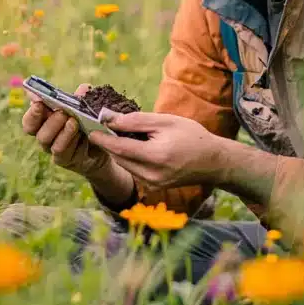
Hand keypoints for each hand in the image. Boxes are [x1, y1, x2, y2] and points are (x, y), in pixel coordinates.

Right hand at [21, 83, 110, 177]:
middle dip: (51, 121)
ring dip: (63, 132)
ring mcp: (53, 150)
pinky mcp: (65, 160)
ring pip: (51, 145)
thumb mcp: (85, 108)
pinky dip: (73, 142)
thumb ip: (82, 98)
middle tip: (62, 112)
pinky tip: (82, 135)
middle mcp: (45, 137)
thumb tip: (83, 89)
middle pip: (38, 133)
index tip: (39, 102)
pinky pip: (64, 153)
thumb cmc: (87, 122)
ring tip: (73, 122)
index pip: (30, 121)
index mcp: (44, 121)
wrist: (100, 144)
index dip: (32, 112)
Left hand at [87, 111, 221, 189]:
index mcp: (155, 156)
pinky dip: (128, 158)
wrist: (214, 162)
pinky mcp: (154, 187)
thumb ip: (136, 120)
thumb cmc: (192, 136)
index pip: (119, 147)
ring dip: (117, 150)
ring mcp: (152, 184)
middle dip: (107, 143)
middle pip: (119, 158)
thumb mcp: (165, 121)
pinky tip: (129, 145)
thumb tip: (110, 118)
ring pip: (125, 165)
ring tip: (112, 133)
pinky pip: (134, 170)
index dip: (102, 138)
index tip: (89, 129)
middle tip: (97, 127)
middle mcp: (151, 175)